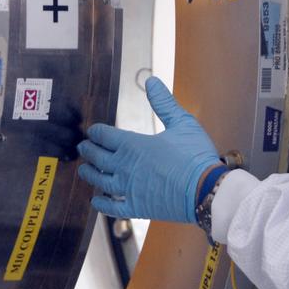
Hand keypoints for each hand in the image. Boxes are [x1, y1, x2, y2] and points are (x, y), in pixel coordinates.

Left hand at [76, 77, 220, 222]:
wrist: (206, 191)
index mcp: (133, 144)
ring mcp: (129, 188)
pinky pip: (113, 207)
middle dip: (88, 150)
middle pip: (98, 157)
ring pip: (100, 181)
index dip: (96, 132)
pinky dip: (102, 204)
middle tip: (82, 147)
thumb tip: (152, 81)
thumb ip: (164, 102)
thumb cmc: (195, 155)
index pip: (104, 136)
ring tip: (83, 170)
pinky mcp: (137, 207)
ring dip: (89, 174)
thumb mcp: (182, 122)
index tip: (92, 131)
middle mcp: (125, 166)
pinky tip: (96, 201)